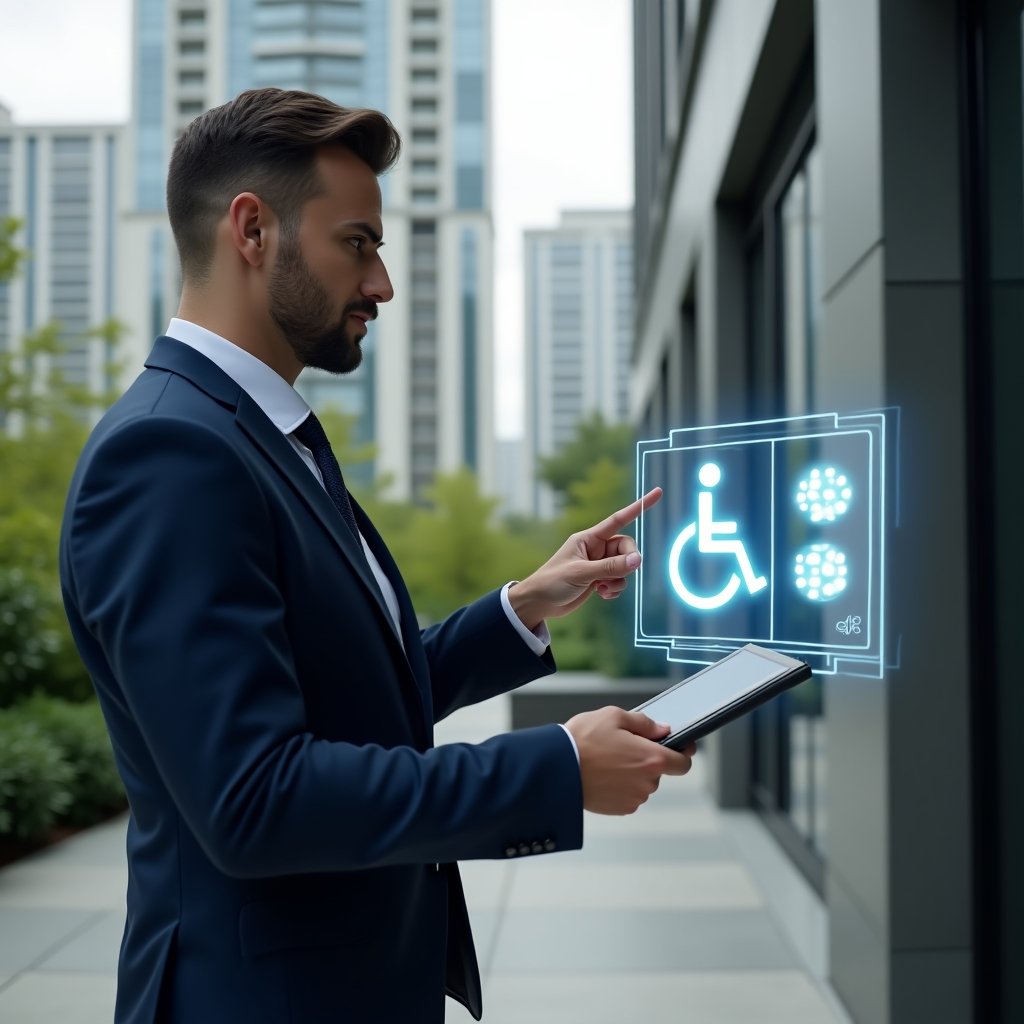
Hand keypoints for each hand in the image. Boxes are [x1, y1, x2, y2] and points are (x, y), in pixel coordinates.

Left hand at [508, 488, 662, 629]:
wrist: (539, 603)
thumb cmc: (552, 582)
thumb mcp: (581, 573)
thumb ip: (610, 567)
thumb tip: (638, 561)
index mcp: (589, 538)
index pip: (619, 519)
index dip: (639, 507)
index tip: (657, 493)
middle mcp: (596, 548)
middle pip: (627, 548)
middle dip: (627, 563)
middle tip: (615, 577)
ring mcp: (598, 564)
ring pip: (625, 566)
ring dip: (619, 580)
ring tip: (601, 589)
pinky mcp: (599, 579)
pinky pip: (619, 580)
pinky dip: (615, 589)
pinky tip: (601, 595)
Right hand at [565, 707, 695, 814]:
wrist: (556, 769)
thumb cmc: (583, 740)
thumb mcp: (614, 716)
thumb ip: (644, 723)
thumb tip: (662, 730)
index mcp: (652, 759)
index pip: (684, 763)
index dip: (683, 753)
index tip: (679, 746)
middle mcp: (647, 783)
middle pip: (658, 771)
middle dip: (646, 759)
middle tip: (622, 746)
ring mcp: (634, 798)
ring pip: (641, 783)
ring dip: (631, 773)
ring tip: (606, 760)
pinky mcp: (619, 809)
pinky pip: (627, 794)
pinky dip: (619, 786)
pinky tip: (602, 774)